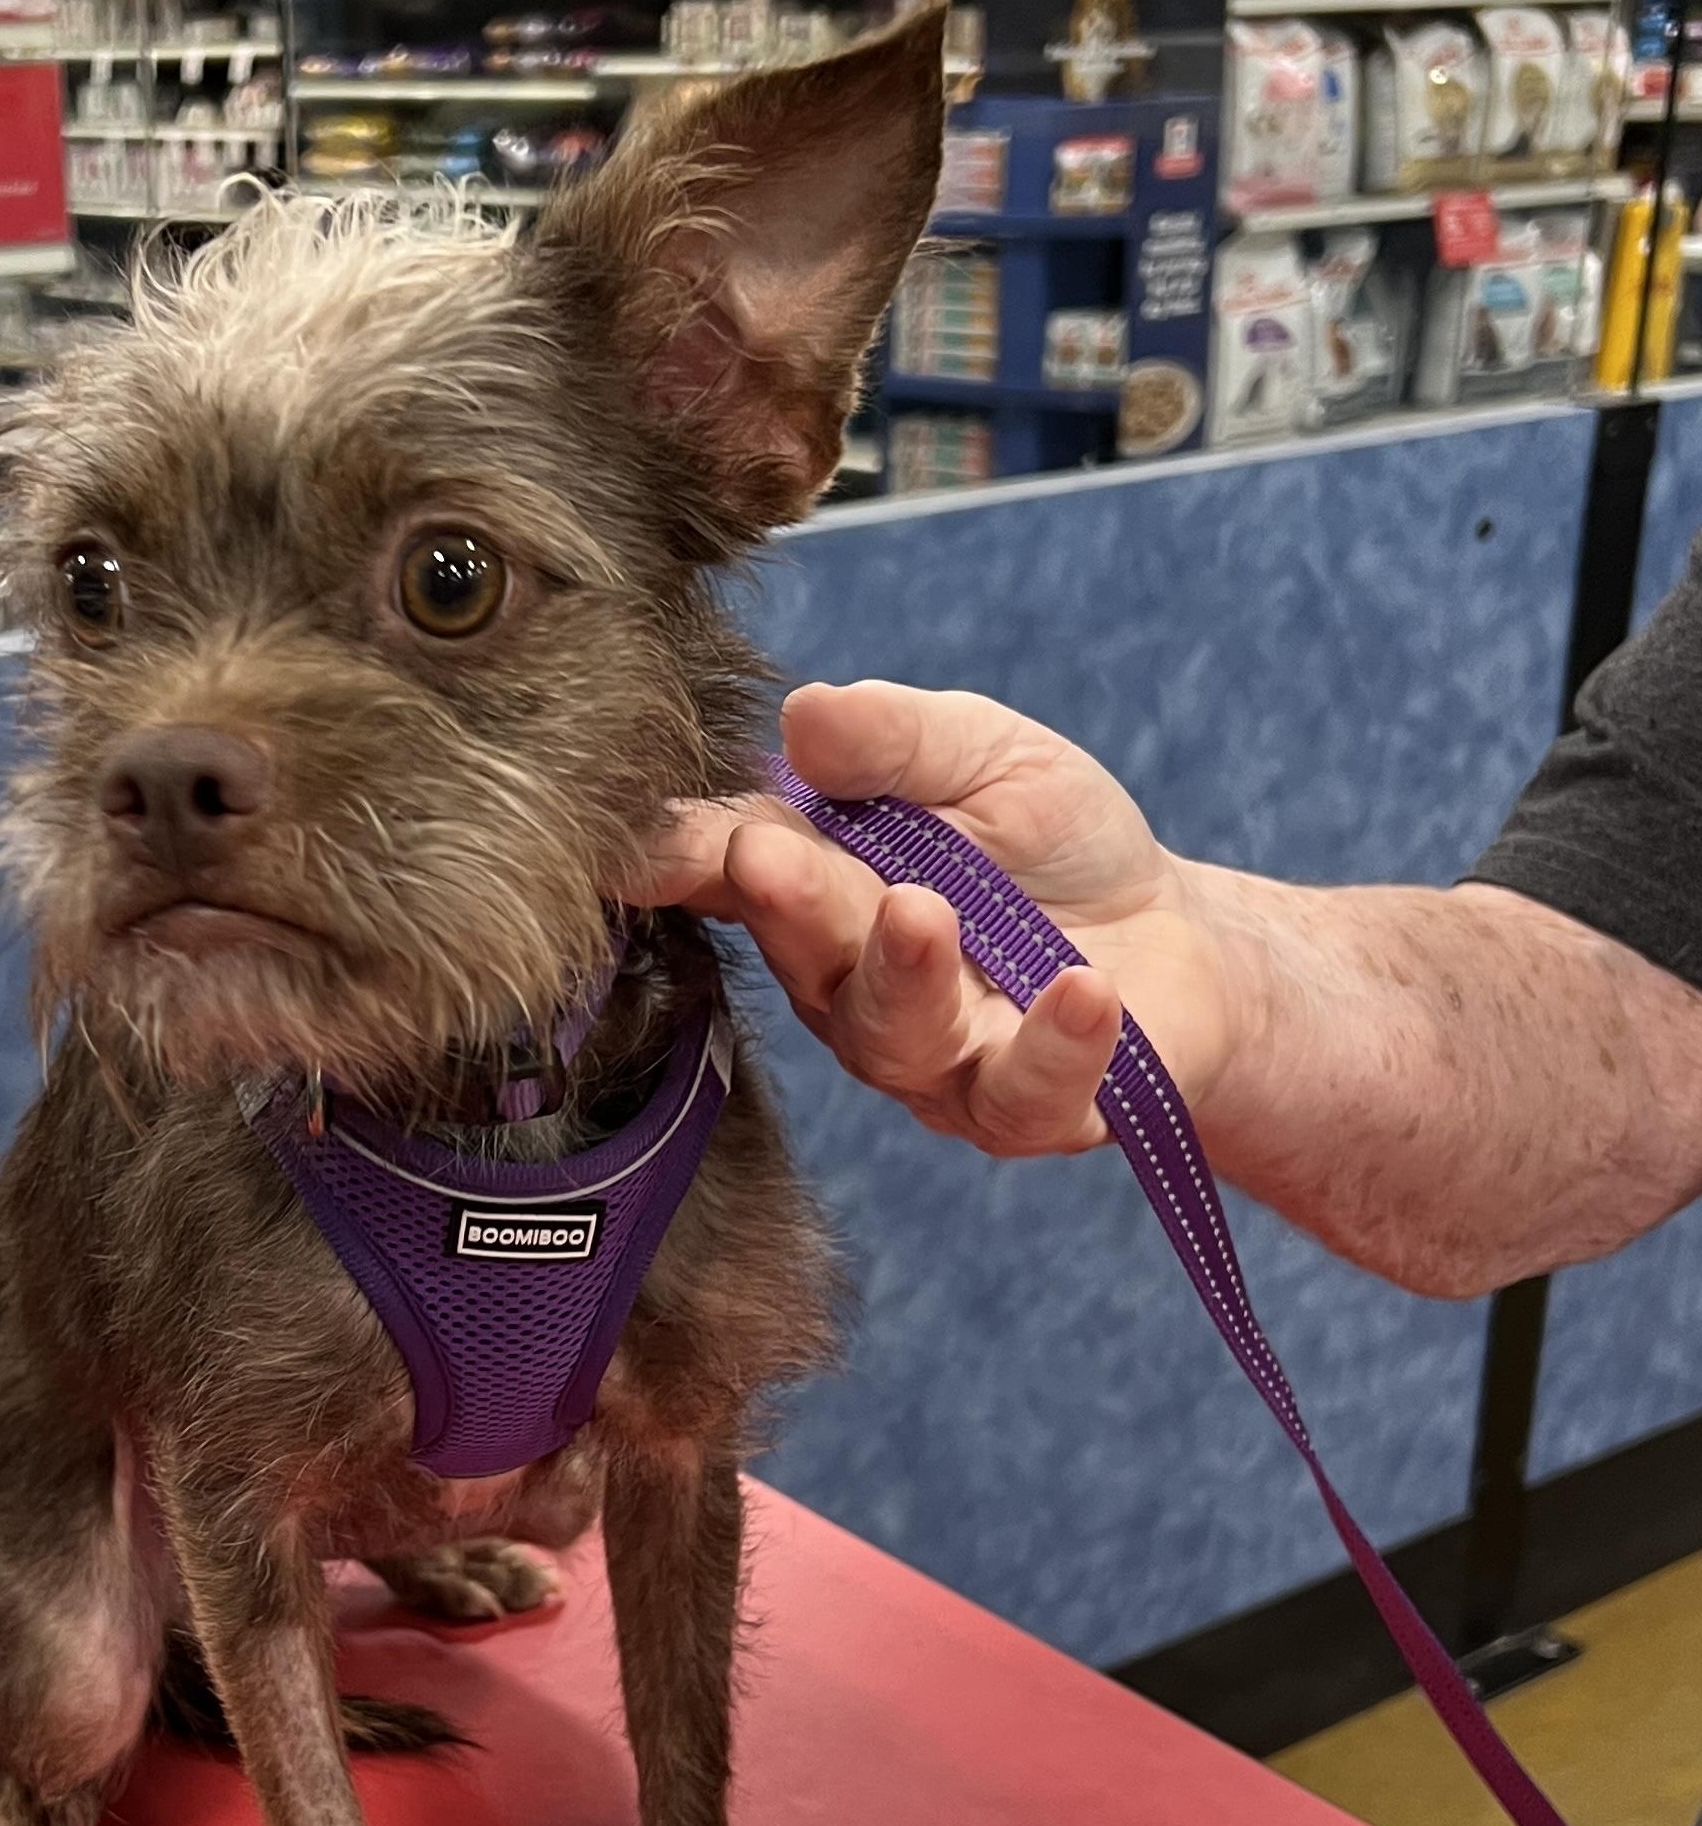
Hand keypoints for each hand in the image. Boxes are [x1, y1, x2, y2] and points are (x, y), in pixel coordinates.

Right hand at [624, 682, 1236, 1154]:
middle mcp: (852, 990)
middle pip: (806, 959)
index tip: (637, 845)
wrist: (1186, 946)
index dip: (685, 859)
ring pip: (893, 1040)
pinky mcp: (1024, 1112)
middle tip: (772, 860)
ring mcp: (932, 1063)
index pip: (734, 874)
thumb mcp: (983, 753)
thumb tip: (804, 713)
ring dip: (901, 976)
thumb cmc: (1056, 844)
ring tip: (921, 913)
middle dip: (790, 907)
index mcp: (821, 894)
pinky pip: (1023, 1095)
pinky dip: (1055, 1045)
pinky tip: (1086, 990)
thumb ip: (895, 737)